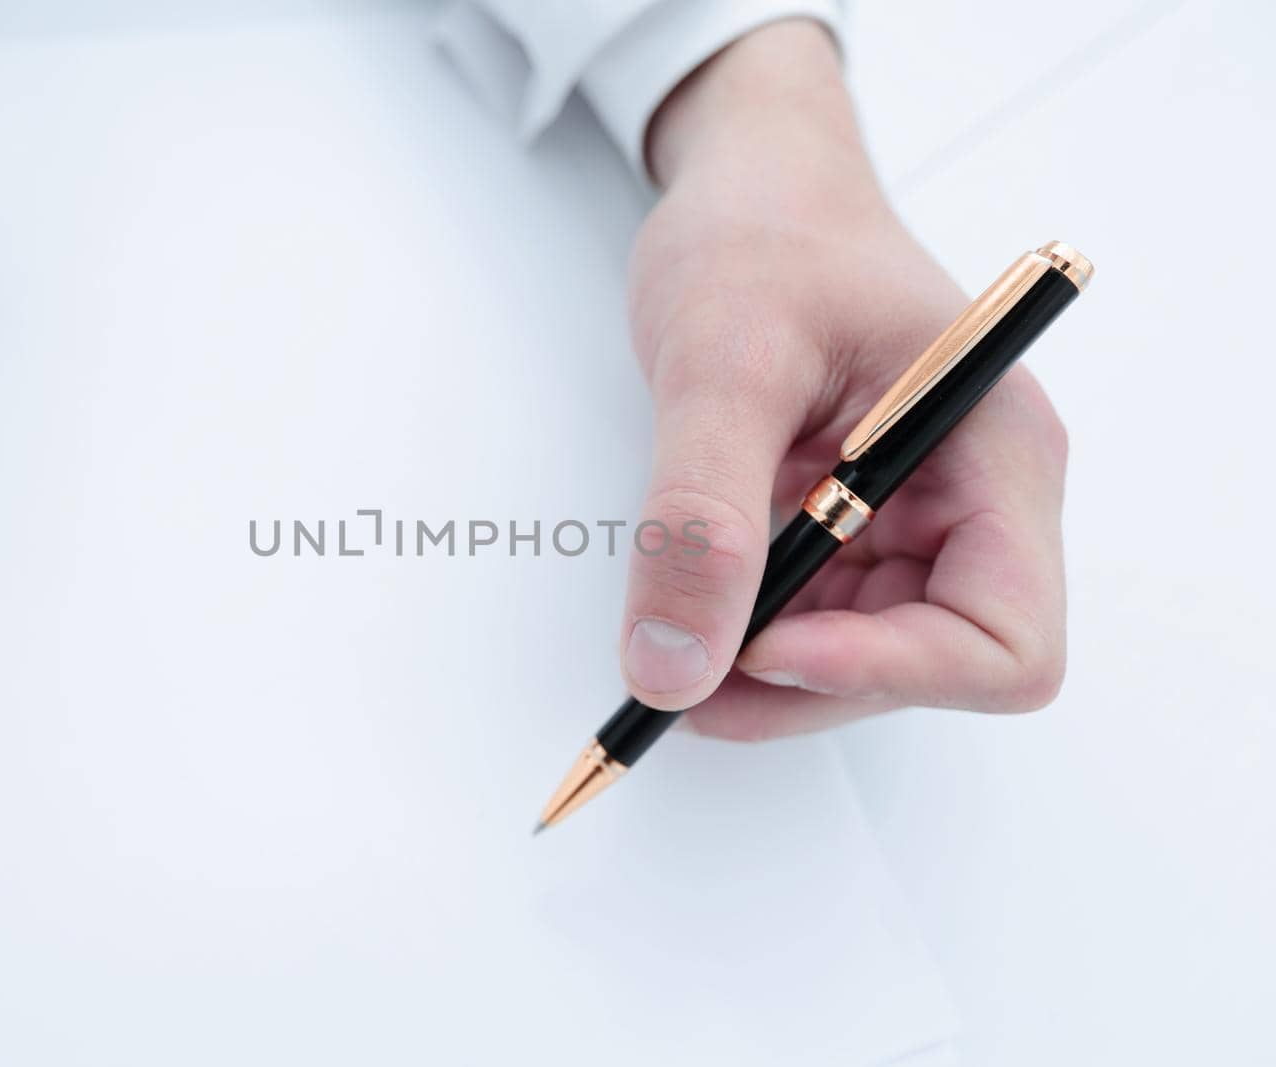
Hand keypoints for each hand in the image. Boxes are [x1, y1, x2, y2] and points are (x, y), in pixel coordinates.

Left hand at [619, 19, 1066, 738]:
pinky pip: (822, 620)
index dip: (889, 671)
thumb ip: (699, 516)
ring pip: (870, 657)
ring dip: (772, 671)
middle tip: (680, 669)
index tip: (764, 649)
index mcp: (995, 450)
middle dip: (810, 685)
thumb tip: (672, 666)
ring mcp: (919, 516)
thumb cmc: (763, 234)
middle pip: (935, 664)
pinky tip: (696, 597)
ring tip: (673, 631)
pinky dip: (753, 633)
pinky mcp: (860, 524)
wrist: (749, 187)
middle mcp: (976, 496)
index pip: (1004, 638)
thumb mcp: (721, 365)